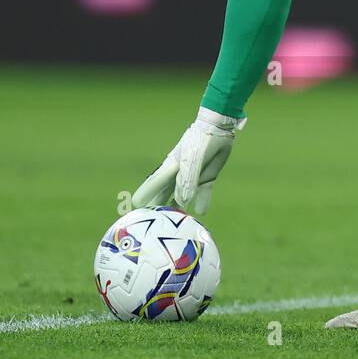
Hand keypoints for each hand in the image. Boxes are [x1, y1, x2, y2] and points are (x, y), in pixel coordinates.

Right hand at [132, 108, 246, 214]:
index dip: (142, 203)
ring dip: (179, 211)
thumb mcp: (192, 159)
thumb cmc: (200, 141)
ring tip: (178, 225)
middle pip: (161, 198)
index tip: (139, 218)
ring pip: (180, 200)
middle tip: (156, 230)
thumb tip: (182, 203)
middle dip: (158, 212)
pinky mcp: (206, 178)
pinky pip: (202, 195)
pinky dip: (202, 204)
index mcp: (167, 170)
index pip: (149, 189)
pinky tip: (201, 213)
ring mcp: (191, 179)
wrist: (218, 128)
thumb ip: (186, 180)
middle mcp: (176, 177)